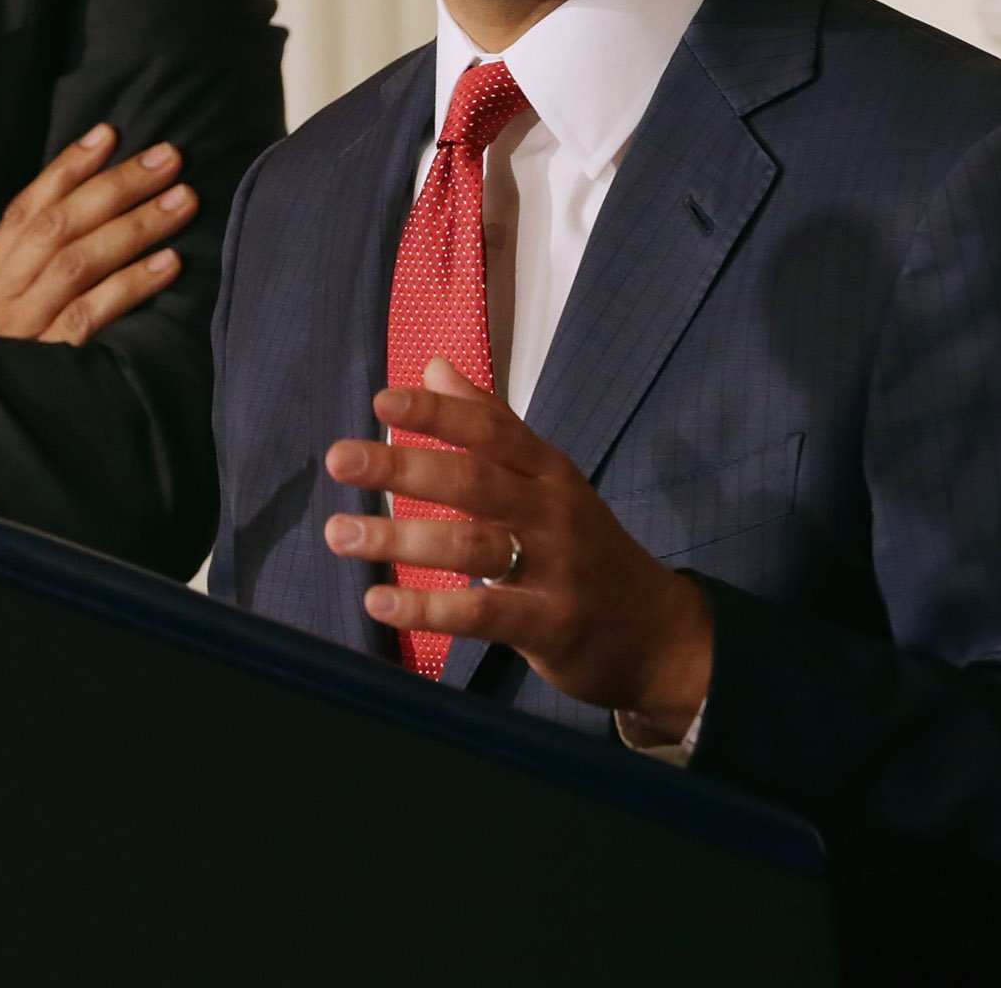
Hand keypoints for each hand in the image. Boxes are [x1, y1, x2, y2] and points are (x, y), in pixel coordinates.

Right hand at [0, 124, 194, 343]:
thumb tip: (74, 226)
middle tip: (168, 157)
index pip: (24, 211)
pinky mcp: (46, 366)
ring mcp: (20, 331)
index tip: (109, 134)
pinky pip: (90, 317)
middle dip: (115, 185)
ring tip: (182, 199)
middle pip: (58, 227)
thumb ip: (18, 282)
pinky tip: (169, 265)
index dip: (67, 169)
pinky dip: (130, 286)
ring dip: (135, 226)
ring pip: (77, 263)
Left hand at [320, 360, 712, 732]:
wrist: (660, 635)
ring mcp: (554, 570)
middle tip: (340, 460)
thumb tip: (433, 365)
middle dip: (403, 468)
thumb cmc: (587, 549)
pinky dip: (427, 608)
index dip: (437, 415)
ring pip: (469, 545)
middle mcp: (552, 512)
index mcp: (549, 471)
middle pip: (473, 481)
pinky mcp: (550, 625)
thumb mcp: (550, 479)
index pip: (491, 430)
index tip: (381, 402)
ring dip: (400, 538)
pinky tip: (379, 599)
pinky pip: (481, 614)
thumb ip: (492, 424)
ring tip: (340, 533)